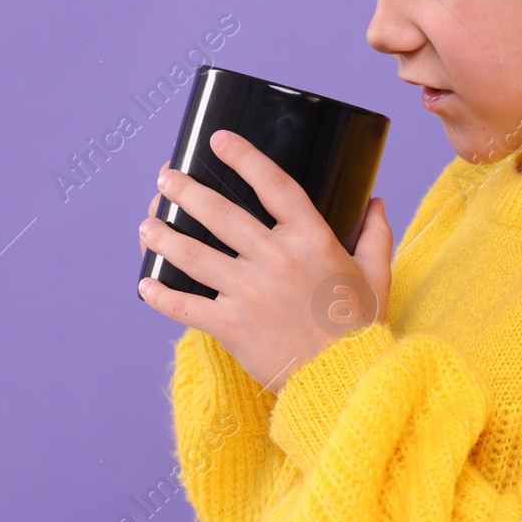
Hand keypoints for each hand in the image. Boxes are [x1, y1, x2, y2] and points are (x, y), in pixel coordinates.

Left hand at [136, 130, 393, 393]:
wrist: (346, 381)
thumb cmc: (361, 327)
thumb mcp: (376, 276)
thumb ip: (375, 234)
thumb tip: (376, 201)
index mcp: (311, 240)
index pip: (274, 184)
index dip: (245, 157)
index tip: (219, 139)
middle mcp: (276, 259)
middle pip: (220, 213)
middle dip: (186, 191)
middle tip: (165, 178)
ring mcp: (249, 293)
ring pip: (194, 254)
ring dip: (164, 236)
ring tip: (147, 224)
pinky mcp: (232, 326)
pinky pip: (186, 306)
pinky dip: (162, 295)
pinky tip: (146, 284)